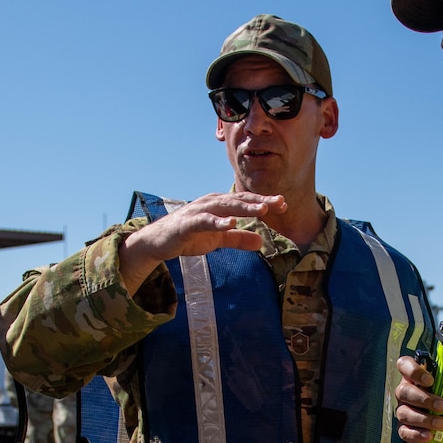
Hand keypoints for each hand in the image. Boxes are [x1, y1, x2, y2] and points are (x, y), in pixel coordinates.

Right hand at [118, 191, 285, 292]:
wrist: (159, 242)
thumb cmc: (189, 236)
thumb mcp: (218, 239)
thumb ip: (239, 239)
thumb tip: (261, 242)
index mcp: (219, 205)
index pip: (245, 202)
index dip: (263, 202)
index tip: (283, 204)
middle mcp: (211, 203)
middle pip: (239, 200)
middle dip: (260, 201)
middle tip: (279, 203)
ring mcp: (199, 212)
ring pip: (225, 207)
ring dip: (244, 208)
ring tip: (262, 210)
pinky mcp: (188, 224)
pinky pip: (205, 221)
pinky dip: (218, 222)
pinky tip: (231, 223)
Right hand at [393, 355, 442, 442]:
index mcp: (418, 376)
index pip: (405, 365)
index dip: (414, 371)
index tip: (430, 380)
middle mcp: (407, 391)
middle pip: (403, 391)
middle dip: (424, 399)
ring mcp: (404, 410)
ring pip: (404, 412)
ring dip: (423, 419)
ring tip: (442, 423)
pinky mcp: (405, 428)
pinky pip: (404, 431)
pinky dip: (417, 434)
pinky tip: (430, 435)